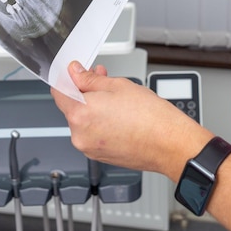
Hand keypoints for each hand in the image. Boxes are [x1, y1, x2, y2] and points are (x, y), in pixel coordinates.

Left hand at [51, 62, 213, 178]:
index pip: (59, 91)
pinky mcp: (100, 157)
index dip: (68, 78)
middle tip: (103, 80)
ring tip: (119, 101)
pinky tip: (121, 117)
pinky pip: (94, 135)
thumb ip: (90, 79)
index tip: (77, 73)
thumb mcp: (119, 85)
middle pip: (72, 107)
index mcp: (80, 114)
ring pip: (84, 122)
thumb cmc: (152, 118)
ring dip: (95, 109)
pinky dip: (102, 124)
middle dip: (86, 92)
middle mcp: (80, 135)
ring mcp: (89, 148)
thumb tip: (76, 73)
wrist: (171, 144)